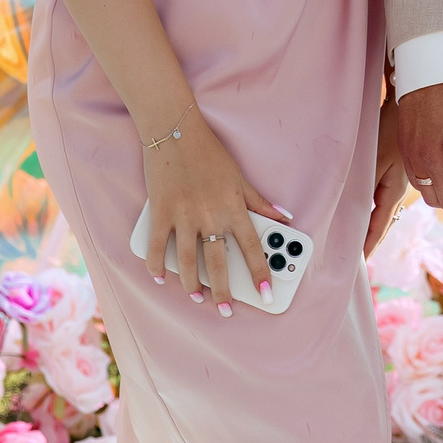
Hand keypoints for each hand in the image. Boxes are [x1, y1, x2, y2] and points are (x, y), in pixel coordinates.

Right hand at [139, 107, 290, 316]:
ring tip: (197, 297)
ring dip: (192, 284)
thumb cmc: (210, 154)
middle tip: (227, 310)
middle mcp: (210, 216)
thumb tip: (285, 217)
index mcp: (233, 208)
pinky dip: (157, 265)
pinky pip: (158, 247)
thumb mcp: (240, 178)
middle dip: (224, 291)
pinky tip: (160, 278)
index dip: (260, 273)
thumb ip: (260, 202)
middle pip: (218, 263)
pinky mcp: (160, 214)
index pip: (251, 248)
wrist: (176, 133)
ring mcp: (183, 217)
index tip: (267, 293)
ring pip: (188, 262)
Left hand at [366, 100, 409, 256]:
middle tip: (356, 259)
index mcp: (393, 191)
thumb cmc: (391, 128)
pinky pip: (380, 196)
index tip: (359, 265)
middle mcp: (397, 189)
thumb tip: (354, 217)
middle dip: (369, 240)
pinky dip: (372, 208)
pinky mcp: (395, 169)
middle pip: (381, 222)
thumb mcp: (376, 160)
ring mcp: (398, 179)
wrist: (413, 103)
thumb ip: (366, 189)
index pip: (378, 227)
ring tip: (358, 241)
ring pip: (381, 210)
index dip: (368, 246)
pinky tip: (365, 209)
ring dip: (370, 225)